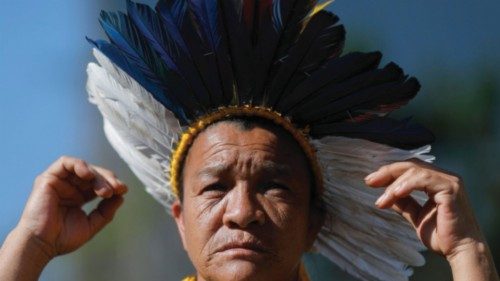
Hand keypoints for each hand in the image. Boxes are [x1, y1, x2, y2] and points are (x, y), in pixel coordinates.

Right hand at [15, 156, 127, 258]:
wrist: (41, 245)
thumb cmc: (62, 238)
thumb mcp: (92, 224)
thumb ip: (106, 211)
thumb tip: (121, 196)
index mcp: (80, 196)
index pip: (100, 183)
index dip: (113, 184)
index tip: (123, 190)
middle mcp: (70, 187)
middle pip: (94, 174)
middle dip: (108, 179)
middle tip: (117, 189)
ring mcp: (59, 182)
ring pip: (83, 167)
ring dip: (97, 175)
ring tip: (105, 189)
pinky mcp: (48, 178)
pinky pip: (65, 163)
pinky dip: (79, 165)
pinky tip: (88, 175)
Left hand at [364, 159, 481, 258]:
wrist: (460, 251)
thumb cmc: (442, 236)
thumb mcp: (416, 216)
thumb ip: (404, 203)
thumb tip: (387, 195)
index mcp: (436, 182)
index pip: (409, 169)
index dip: (388, 173)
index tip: (370, 182)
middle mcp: (444, 177)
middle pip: (410, 165)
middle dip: (387, 173)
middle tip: (369, 182)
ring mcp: (449, 181)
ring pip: (414, 171)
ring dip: (393, 185)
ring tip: (382, 200)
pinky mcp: (451, 188)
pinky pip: (424, 179)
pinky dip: (407, 185)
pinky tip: (394, 194)